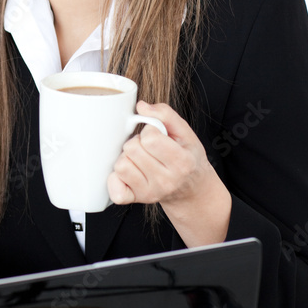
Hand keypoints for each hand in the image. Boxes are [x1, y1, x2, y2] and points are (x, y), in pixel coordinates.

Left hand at [106, 101, 230, 246]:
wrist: (192, 190)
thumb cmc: (188, 159)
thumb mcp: (185, 133)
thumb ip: (166, 114)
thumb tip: (142, 107)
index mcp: (181, 162)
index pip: (150, 138)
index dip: (150, 131)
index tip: (157, 135)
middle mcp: (166, 181)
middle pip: (132, 149)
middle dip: (137, 142)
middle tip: (149, 148)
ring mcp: (151, 192)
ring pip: (121, 165)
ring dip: (128, 158)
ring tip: (141, 159)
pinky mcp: (138, 200)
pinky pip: (115, 188)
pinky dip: (117, 179)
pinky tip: (130, 173)